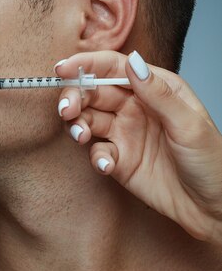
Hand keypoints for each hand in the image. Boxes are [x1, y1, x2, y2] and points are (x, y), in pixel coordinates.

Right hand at [54, 50, 221, 243]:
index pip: (113, 67)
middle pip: (93, 92)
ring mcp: (125, 132)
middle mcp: (135, 106)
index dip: (86, 65)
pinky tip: (107, 165)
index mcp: (154, 87)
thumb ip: (158, 93)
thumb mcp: (189, 124)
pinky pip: (97, 151)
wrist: (213, 208)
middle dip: (74, 97)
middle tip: (67, 111)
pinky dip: (95, 156)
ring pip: (88, 119)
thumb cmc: (212, 161)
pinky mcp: (119, 159)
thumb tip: (133, 62)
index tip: (63, 69)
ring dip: (78, 125)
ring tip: (81, 136)